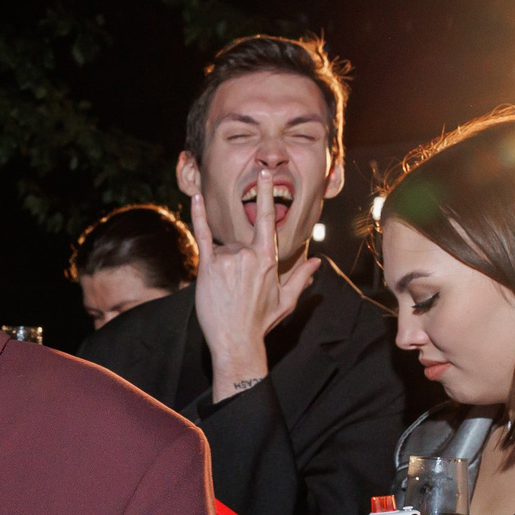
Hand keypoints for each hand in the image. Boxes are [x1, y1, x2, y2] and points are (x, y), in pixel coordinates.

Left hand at [190, 182, 318, 402]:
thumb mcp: (286, 300)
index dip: (266, 195)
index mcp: (267, 259)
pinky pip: (203, 236)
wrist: (236, 340)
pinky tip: (197, 197)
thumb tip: (317, 263)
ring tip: (227, 291)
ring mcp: (227, 259)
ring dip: (225, 265)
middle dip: (240, 262)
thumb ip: (301, 278)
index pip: (267, 220)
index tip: (263, 174)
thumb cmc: (261, 321)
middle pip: (241, 243)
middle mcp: (247, 254)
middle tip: (238, 289)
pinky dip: (198, 216)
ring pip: (224, 250)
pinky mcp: (208, 266)